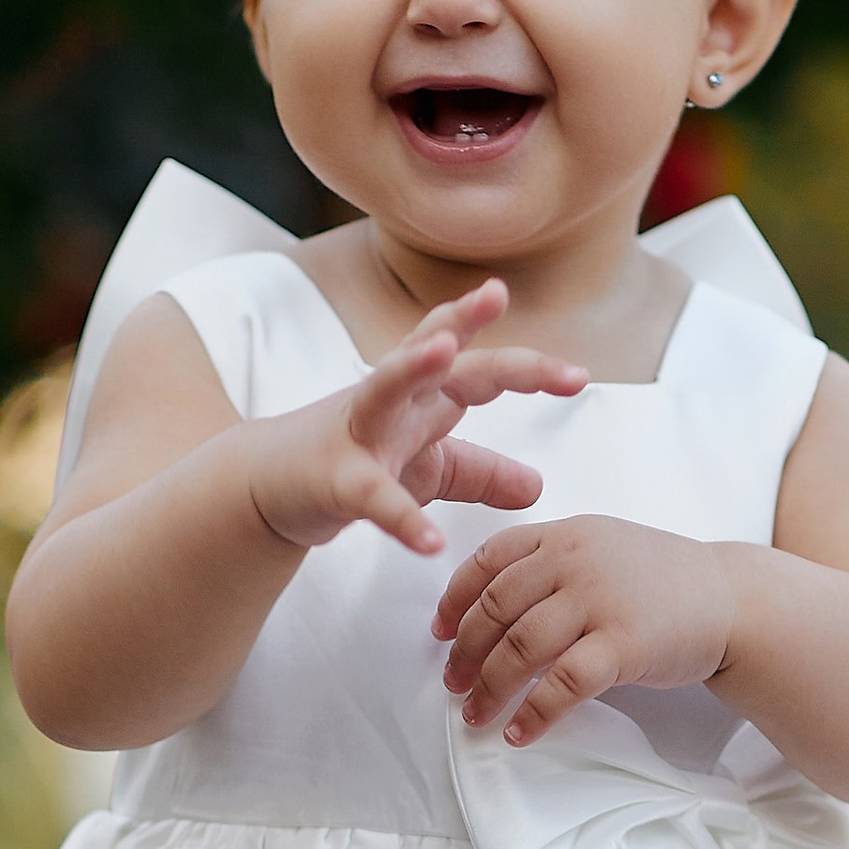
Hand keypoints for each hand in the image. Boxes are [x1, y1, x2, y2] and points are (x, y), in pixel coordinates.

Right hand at [246, 282, 584, 557]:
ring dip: (412, 364)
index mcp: (423, 394)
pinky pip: (370, 495)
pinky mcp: (334, 478)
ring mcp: (358, 430)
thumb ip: (482, 473)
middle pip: (438, 356)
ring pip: (384, 385)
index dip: (527, 366)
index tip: (578, 377)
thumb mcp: (428, 468)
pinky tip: (432, 542)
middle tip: (504, 305)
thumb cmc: (355, 464)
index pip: (479, 365)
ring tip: (444, 350)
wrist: (271, 488)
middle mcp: (392, 397)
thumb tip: (538, 486)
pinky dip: (402, 518)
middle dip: (472, 329)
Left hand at [432, 516, 736, 743]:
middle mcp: (576, 560)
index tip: (438, 631)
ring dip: (489, 688)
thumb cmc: (663, 581)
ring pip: (520, 649)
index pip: (490, 560)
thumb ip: (553, 563)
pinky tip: (520, 733)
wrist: (733, 598)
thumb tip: (489, 609)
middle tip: (452, 682)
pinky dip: (534, 714)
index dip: (454, 599)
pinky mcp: (624, 644)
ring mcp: (600, 600)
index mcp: (566, 533)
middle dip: (465, 651)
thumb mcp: (604, 548)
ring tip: (475, 714)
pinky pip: (563, 686)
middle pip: (496, 609)